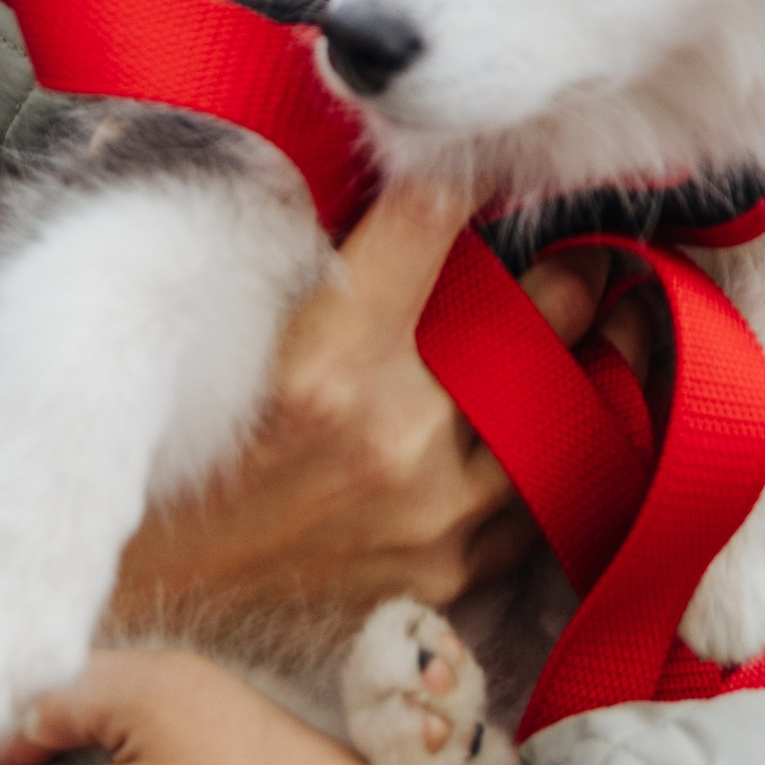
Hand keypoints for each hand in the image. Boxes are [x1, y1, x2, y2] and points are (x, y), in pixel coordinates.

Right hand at [111, 187, 614, 629]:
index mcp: (328, 362)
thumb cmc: (182, 455)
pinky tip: (568, 424)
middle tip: (585, 249)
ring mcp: (430, 518)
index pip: (431, 218)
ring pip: (565, 410)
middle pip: (539, 313)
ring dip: (596, 360)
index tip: (484, 165)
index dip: (462, 174)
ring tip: (618, 324)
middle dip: (570, 268)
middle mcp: (392, 438)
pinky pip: (538, 500)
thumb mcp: (230, 335)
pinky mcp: (446, 577)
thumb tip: (403, 182)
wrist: (146, 599)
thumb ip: (328, 262)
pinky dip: (554, 455)